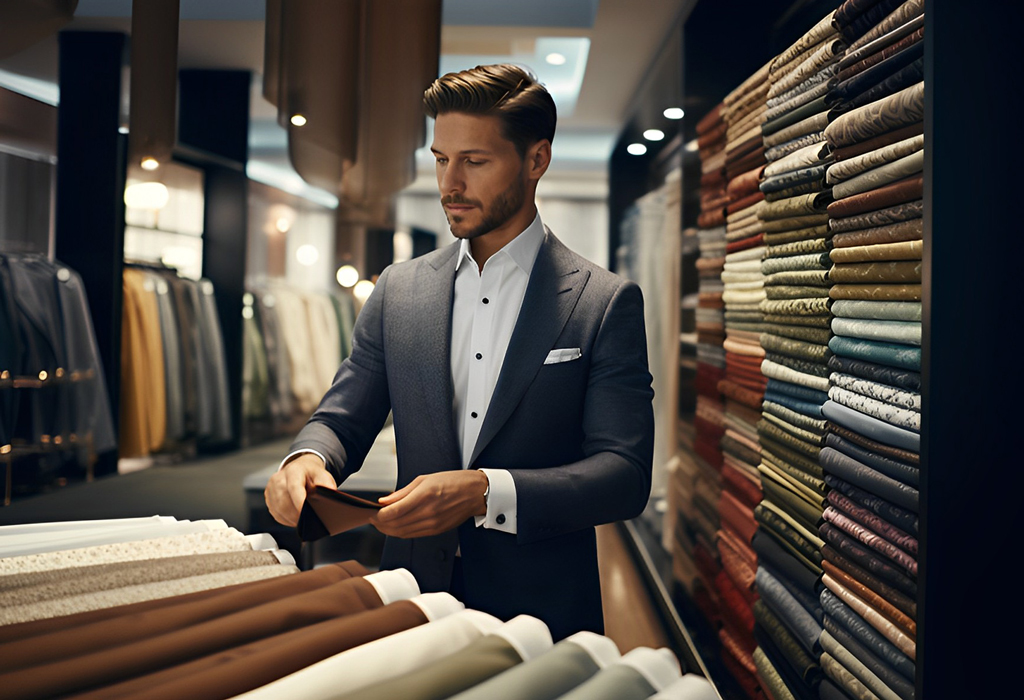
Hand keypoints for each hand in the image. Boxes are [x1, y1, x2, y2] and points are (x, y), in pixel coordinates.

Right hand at [265, 453, 337, 526]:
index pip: (294, 488)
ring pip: (278, 509)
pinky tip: (294, 517)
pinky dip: (285, 518)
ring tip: (302, 520)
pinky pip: (275, 512)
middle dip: (296, 515)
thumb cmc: (311, 474)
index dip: (299, 503)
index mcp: (294, 471)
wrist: (300, 468)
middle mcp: (279, 478)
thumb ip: (326, 485)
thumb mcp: (323, 475)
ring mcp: (271, 487)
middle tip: (307, 521)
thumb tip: (329, 496)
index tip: (304, 514)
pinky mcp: (268, 496)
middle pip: (284, 501)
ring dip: (290, 518)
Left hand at [370, 470, 487, 538]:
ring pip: (402, 533)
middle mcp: (428, 512)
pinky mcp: (436, 531)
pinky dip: (401, 532)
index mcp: (424, 495)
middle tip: (373, 518)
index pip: (394, 512)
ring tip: (381, 523)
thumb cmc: (453, 482)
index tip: (372, 513)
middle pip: (396, 525)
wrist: (475, 493)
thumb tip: (384, 501)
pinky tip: (396, 526)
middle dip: (380, 524)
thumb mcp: (425, 479)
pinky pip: (413, 535)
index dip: (379, 515)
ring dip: (389, 530)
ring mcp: (432, 524)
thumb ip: (402, 492)